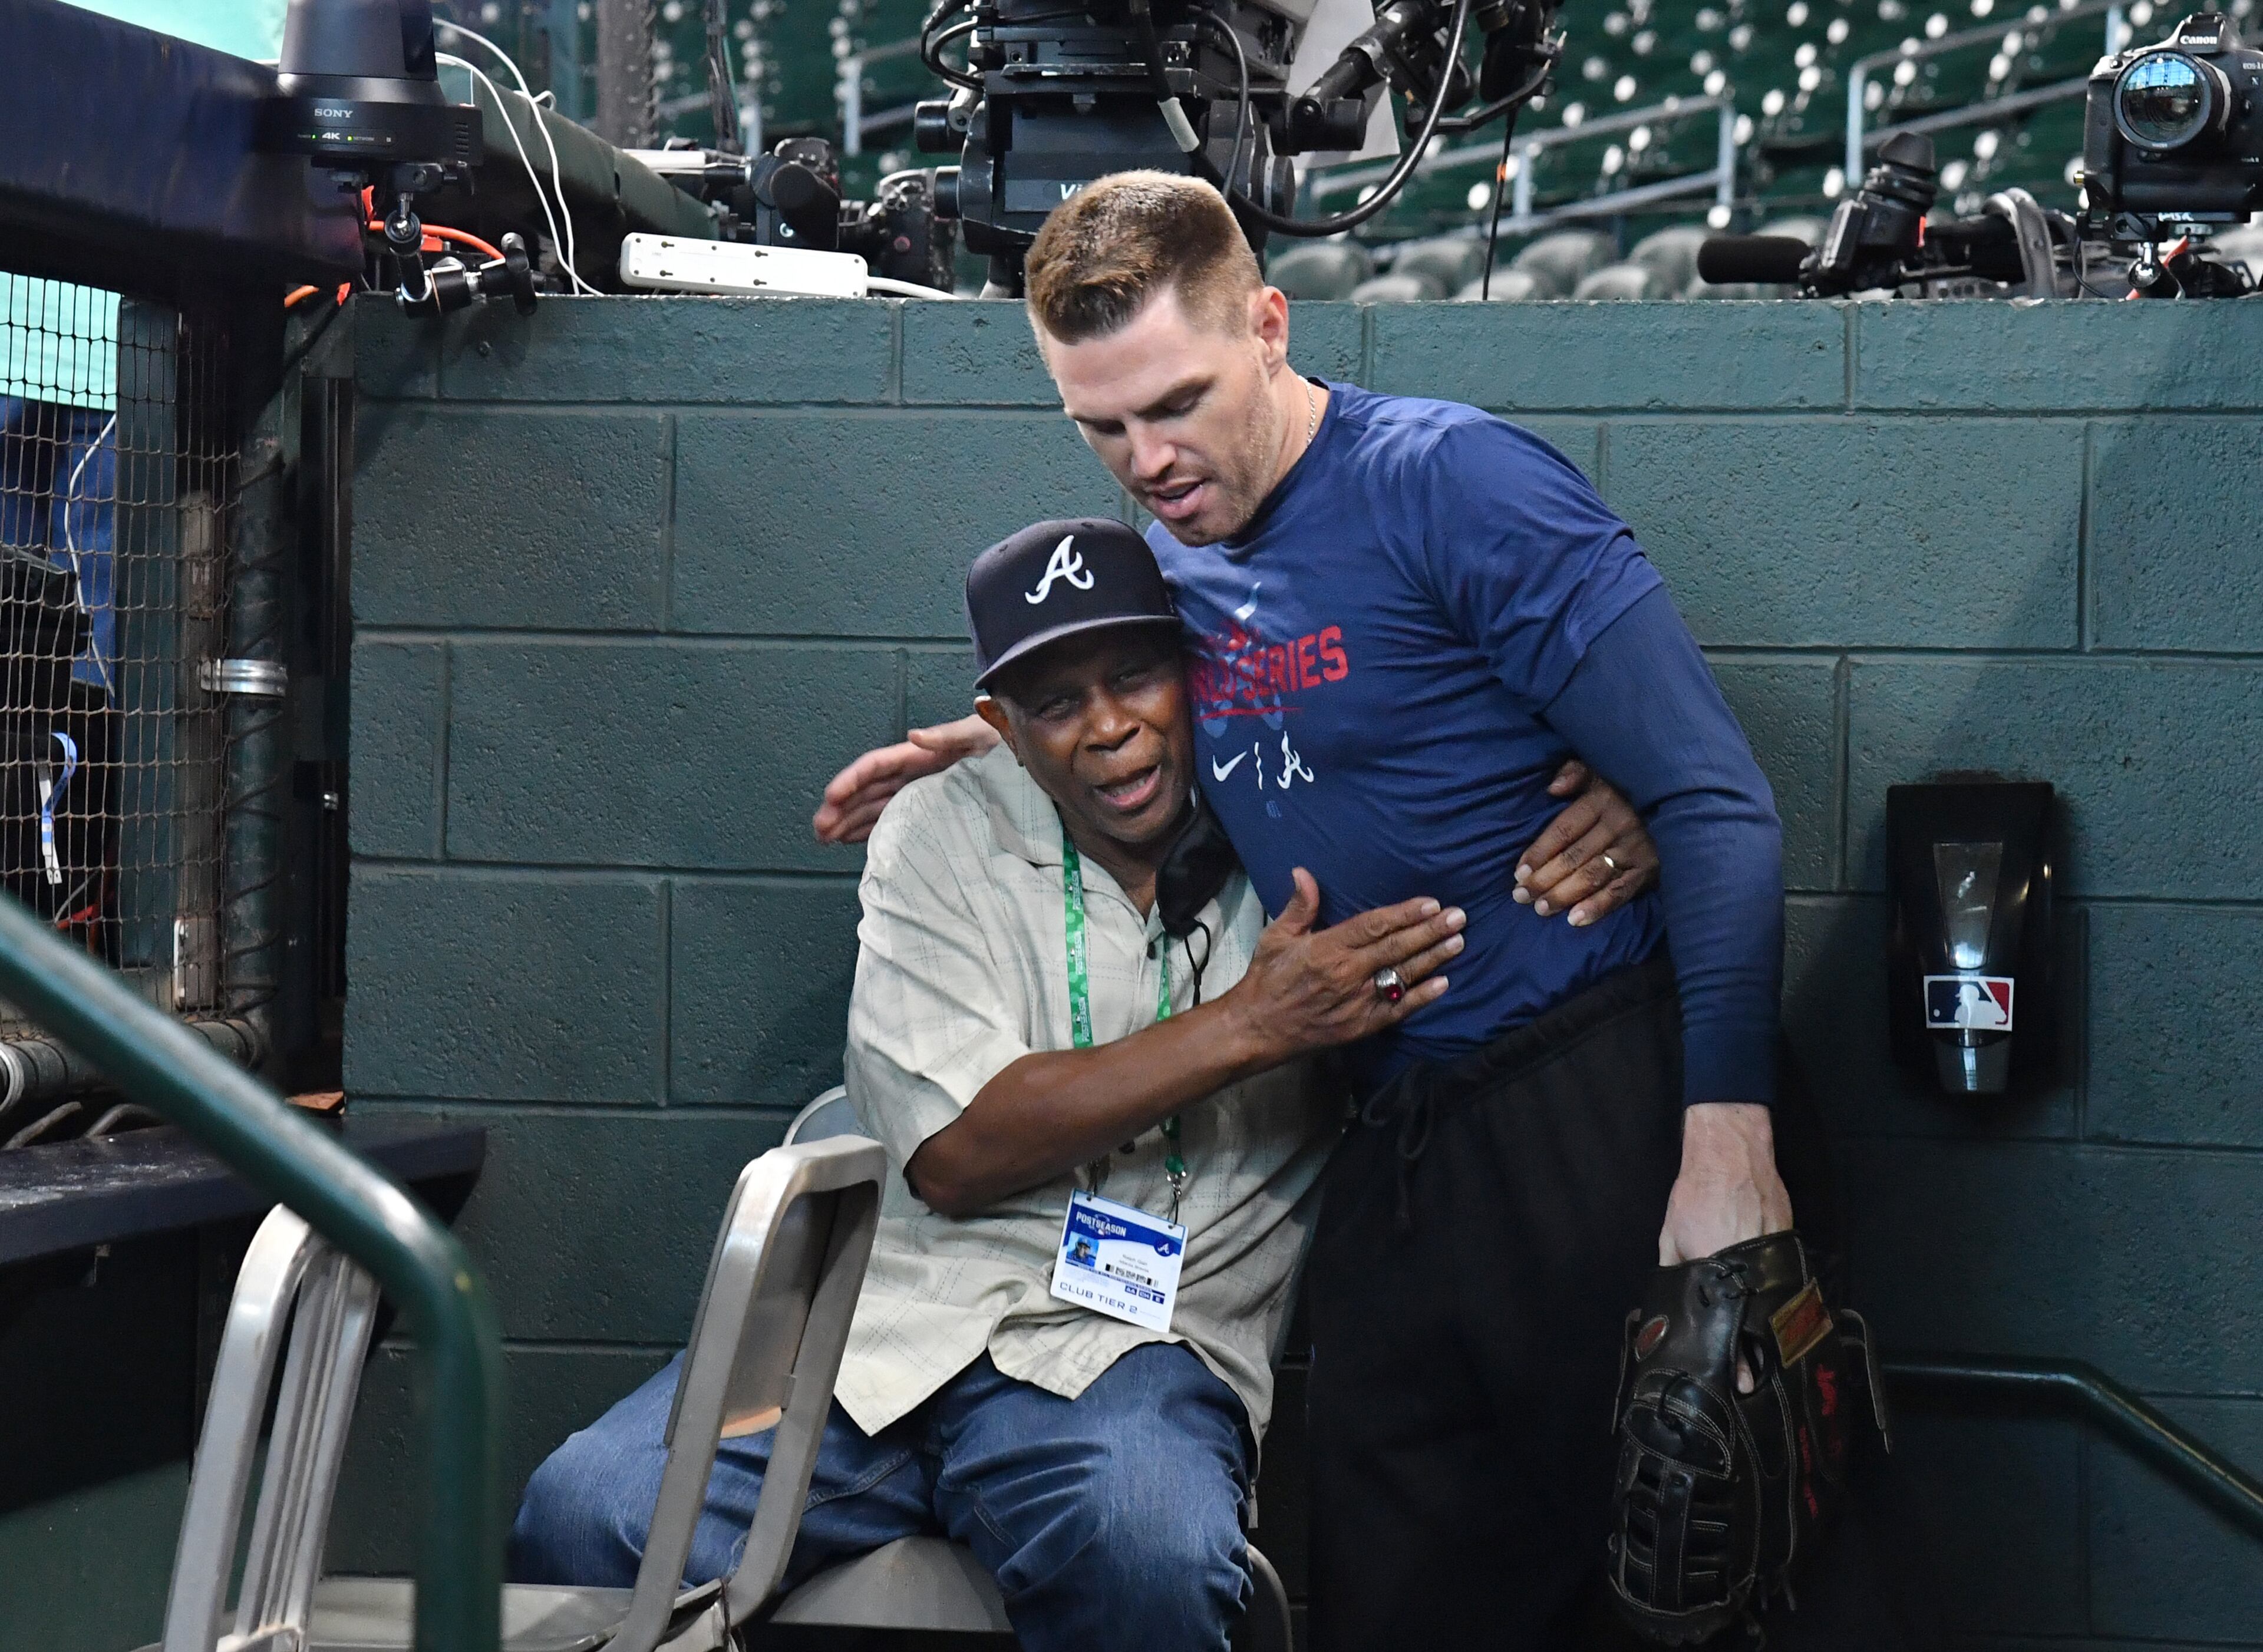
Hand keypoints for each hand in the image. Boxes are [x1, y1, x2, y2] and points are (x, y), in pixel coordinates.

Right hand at [813, 714, 998, 843]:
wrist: (1026, 757)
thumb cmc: (1004, 742)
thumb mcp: (980, 734)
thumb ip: (948, 735)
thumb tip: (913, 736)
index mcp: (920, 754)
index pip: (875, 766)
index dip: (851, 780)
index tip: (830, 797)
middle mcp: (914, 772)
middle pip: (867, 790)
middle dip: (840, 808)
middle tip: (818, 830)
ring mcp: (919, 790)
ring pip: (874, 806)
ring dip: (849, 820)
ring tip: (826, 838)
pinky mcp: (930, 806)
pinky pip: (893, 817)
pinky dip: (871, 827)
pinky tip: (854, 839)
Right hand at [1223, 869, 1462, 1066]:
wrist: (1257, 1029)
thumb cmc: (1267, 979)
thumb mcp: (1276, 937)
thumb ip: (1299, 906)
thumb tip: (1303, 872)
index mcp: (1327, 948)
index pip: (1373, 926)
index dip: (1404, 914)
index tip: (1431, 903)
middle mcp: (1346, 974)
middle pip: (1396, 948)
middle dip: (1430, 931)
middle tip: (1459, 917)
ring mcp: (1357, 1002)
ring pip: (1402, 976)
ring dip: (1433, 959)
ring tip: (1458, 942)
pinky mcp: (1361, 1026)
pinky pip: (1397, 1010)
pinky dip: (1421, 998)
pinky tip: (1443, 984)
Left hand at [1513, 760, 1657, 925]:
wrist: (1681, 804)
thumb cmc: (1626, 789)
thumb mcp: (1602, 771)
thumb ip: (1575, 773)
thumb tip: (1553, 788)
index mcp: (1603, 799)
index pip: (1563, 830)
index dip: (1539, 851)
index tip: (1519, 872)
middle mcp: (1619, 825)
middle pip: (1574, 856)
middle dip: (1544, 878)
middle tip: (1520, 896)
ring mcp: (1636, 849)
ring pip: (1592, 876)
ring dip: (1564, 895)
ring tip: (1540, 908)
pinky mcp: (1650, 870)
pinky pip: (1620, 892)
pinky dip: (1598, 907)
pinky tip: (1575, 920)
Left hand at [1659, 1102, 1793, 1391]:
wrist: (1730, 1152)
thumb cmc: (1694, 1194)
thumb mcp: (1672, 1236)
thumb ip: (1677, 1270)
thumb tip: (1676, 1301)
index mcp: (1718, 1264)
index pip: (1731, 1321)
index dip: (1739, 1354)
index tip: (1744, 1380)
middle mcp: (1751, 1263)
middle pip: (1760, 1317)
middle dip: (1757, 1346)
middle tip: (1756, 1374)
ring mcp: (1775, 1251)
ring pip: (1775, 1299)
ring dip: (1770, 1322)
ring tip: (1767, 1348)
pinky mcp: (1788, 1240)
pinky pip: (1784, 1275)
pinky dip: (1779, 1292)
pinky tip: (1775, 1306)